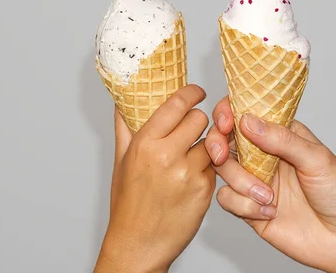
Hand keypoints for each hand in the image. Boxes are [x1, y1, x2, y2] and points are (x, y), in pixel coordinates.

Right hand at [94, 85, 214, 272]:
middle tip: (191, 127)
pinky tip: (192, 176)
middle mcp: (167, 156)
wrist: (138, 243)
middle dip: (197, 120)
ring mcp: (188, 174)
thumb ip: (125, 126)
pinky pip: (214, 166)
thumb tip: (124, 99)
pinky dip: (207, 167)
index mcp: (145, 144)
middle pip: (199, 118)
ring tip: (190, 154)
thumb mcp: (121, 160)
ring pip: (211, 141)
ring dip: (205, 144)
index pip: (177, 103)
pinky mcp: (204, 190)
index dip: (192, 92)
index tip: (197, 91)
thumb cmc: (127, 202)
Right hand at [205, 96, 335, 271]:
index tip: (226, 122)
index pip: (245, 113)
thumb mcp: (317, 159)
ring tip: (268, 196)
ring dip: (239, 182)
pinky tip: (270, 212)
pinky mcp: (249, 207)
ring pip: (222, 169)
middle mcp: (263, 155)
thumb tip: (248, 120)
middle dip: (217, 144)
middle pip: (223, 139)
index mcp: (280, 135)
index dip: (228, 113)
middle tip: (222, 154)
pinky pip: (227, 199)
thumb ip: (281, 139)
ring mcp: (255, 181)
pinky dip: (244, 205)